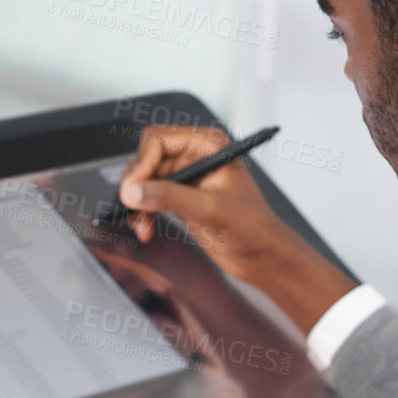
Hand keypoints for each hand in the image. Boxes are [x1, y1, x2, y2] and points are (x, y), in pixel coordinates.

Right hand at [117, 127, 356, 333]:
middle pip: (146, 159)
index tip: (134, 191)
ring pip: (143, 180)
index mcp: (208, 145)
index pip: (158, 140)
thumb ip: (170, 197)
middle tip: (134, 210)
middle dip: (137, 186)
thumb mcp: (210, 209)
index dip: (142, 164)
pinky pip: (148, 197)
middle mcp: (195, 155)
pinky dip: (142, 212)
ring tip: (143, 226)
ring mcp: (186, 177)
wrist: (262, 256)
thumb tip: (134, 192)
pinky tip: (147, 229)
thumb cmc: (252, 228)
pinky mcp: (180, 197)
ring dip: (137, 203)